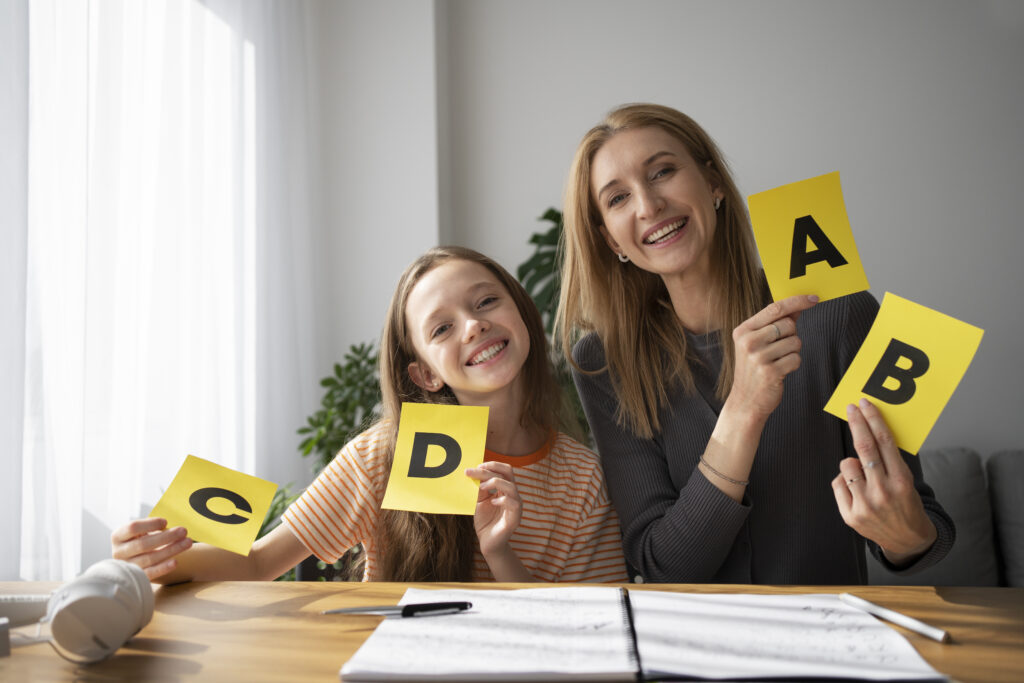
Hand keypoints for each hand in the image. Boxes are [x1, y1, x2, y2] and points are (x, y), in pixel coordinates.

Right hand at [111, 517, 192, 579]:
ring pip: (149, 558)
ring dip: (171, 550)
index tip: (166, 522)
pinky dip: (163, 568)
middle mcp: (118, 552)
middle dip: (166, 537)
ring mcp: (126, 566)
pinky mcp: (135, 578)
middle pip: (143, 544)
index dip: (150, 524)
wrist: (135, 557)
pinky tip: (175, 562)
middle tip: (183, 531)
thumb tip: (171, 524)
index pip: (132, 528)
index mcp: (118, 536)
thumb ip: (151, 526)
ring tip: (187, 542)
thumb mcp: (140, 530)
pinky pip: (150, 573)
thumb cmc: (140, 538)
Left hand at [465, 462, 521, 555]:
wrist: (488, 543)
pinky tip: (492, 502)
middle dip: (491, 469)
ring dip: (495, 482)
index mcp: (505, 489)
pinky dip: (502, 500)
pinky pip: (514, 504)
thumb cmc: (485, 521)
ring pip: (511, 486)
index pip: (502, 470)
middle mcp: (512, 495)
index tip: (475, 466)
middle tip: (476, 470)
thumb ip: (479, 489)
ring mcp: (515, 506)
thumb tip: (473, 473)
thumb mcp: (479, 501)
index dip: (490, 465)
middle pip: (508, 472)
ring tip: (481, 487)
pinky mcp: (515, 518)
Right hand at [726, 295, 817, 424]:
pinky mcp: (770, 372)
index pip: (775, 308)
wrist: (745, 401)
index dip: (797, 301)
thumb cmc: (754, 369)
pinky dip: (793, 364)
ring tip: (777, 361)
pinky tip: (780, 371)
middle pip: (788, 324)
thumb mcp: (757, 343)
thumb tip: (797, 306)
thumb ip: (775, 323)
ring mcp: (758, 357)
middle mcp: (748, 342)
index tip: (814, 298)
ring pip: (795, 342)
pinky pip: (796, 359)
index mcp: (743, 330)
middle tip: (779, 349)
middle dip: (791, 335)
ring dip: (792, 352)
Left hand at [831, 399, 936, 564]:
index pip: (884, 442)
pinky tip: (857, 490)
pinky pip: (838, 483)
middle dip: (857, 423)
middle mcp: (883, 491)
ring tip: (864, 476)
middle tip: (852, 409)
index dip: (872, 419)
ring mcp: (865, 505)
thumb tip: (869, 432)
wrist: (908, 540)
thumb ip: (890, 461)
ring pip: (847, 464)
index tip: (864, 405)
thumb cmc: (906, 504)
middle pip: (864, 447)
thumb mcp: (907, 481)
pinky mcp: (851, 516)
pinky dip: (845, 481)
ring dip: (852, 463)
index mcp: (901, 480)